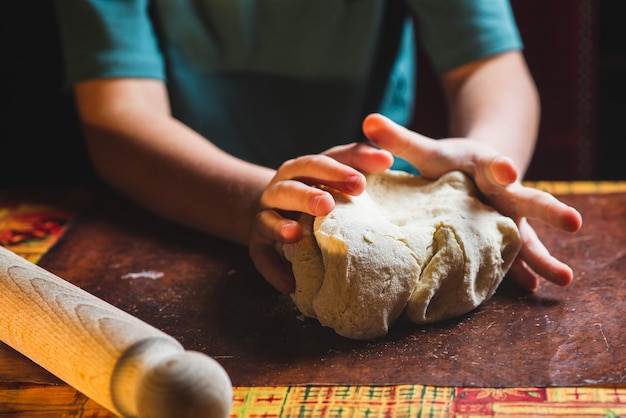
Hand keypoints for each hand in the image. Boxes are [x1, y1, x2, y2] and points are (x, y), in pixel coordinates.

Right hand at [249, 143, 393, 293]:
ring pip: (267, 220)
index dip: (336, 172)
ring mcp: (265, 217)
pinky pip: (262, 258)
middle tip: (327, 205)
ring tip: (295, 234)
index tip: (360, 183)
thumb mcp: (336, 171)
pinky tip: (290, 285)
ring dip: (280, 227)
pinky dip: (274, 270)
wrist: (276, 210)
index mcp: (299, 170)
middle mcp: (279, 190)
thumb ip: (359, 160)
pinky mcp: (258, 245)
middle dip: (306, 196)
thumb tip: (387, 157)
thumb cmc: (318, 190)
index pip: (315, 165)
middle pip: (288, 189)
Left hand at [362, 113, 582, 290]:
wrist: (480, 168)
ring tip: (565, 277)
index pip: (494, 164)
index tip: (507, 170)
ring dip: (545, 255)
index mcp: (484, 166)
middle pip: (528, 200)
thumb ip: (400, 139)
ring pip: (529, 236)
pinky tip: (537, 288)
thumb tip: (367, 120)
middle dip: (548, 210)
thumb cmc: (451, 162)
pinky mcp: (506, 237)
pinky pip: (516, 256)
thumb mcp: (429, 150)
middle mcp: (504, 192)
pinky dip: (525, 272)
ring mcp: (508, 218)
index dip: (500, 167)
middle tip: (572, 221)